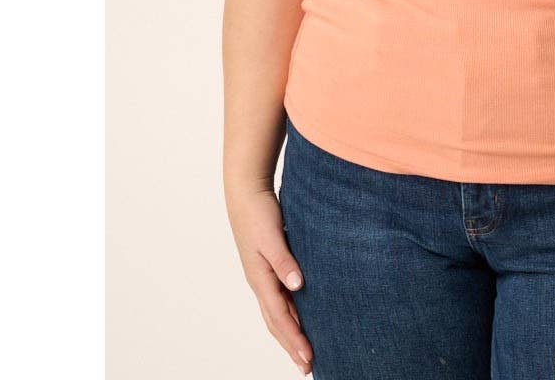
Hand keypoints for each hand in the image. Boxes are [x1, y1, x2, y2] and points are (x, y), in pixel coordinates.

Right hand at [226, 186, 314, 375]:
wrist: (247, 192)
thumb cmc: (258, 212)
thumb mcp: (272, 236)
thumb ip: (285, 260)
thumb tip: (298, 286)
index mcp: (260, 279)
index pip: (280, 317)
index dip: (295, 339)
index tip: (308, 358)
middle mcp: (261, 282)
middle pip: (277, 322)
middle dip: (291, 345)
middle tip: (307, 367)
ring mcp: (264, 275)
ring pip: (278, 312)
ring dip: (291, 333)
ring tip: (304, 351)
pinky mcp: (269, 266)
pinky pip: (281, 297)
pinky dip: (291, 312)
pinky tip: (302, 315)